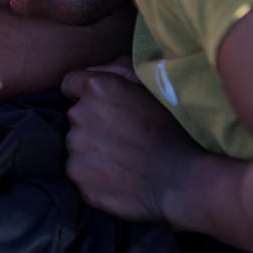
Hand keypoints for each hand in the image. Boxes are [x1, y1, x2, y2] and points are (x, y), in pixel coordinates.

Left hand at [62, 65, 200, 222]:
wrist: (182, 180)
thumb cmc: (173, 131)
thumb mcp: (150, 88)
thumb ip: (116, 72)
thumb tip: (90, 73)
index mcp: (97, 87)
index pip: (70, 83)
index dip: (84, 94)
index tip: (98, 106)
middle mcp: (79, 113)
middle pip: (76, 116)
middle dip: (92, 123)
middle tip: (122, 137)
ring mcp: (75, 145)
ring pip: (76, 143)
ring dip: (91, 148)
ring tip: (122, 159)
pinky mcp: (75, 174)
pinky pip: (78, 170)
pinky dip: (92, 174)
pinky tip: (117, 177)